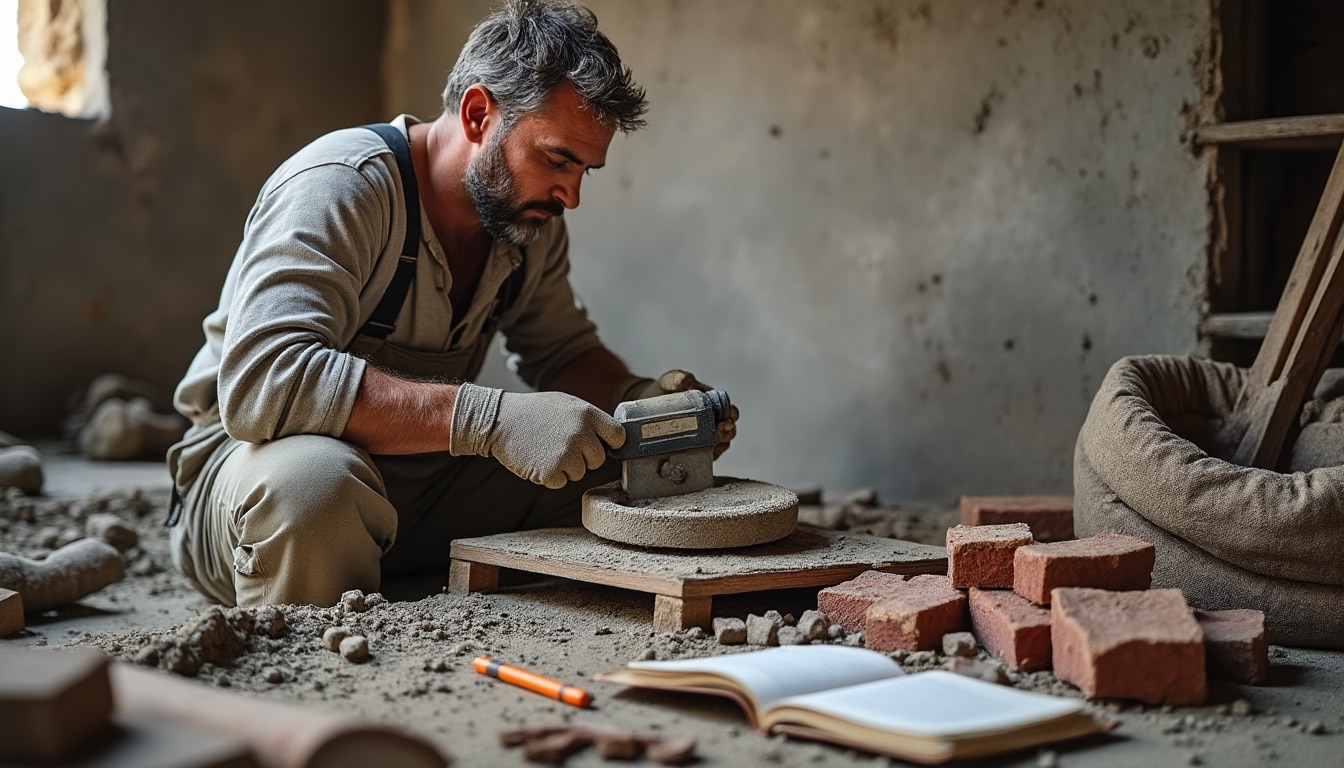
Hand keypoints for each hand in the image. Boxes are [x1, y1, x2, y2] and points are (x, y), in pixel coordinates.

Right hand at [450, 383, 625, 488]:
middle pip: (598, 460)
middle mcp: (581, 434)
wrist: (498, 420)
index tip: (601, 445)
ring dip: (565, 467)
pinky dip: (549, 476)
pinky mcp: (551, 472)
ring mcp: (566, 454)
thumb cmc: (534, 412)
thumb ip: (590, 419)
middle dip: (583, 457)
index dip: (610, 444)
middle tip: (560, 446)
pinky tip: (537, 459)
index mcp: (587, 414)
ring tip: (546, 450)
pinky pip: (561, 482)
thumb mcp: (566, 404)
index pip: (618, 436)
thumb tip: (614, 437)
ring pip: (580, 473)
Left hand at [619, 370, 738, 458]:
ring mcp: (703, 438)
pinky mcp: (692, 450)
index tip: (726, 418)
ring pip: (718, 445)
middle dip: (726, 433)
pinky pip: (702, 457)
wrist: (647, 404)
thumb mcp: (671, 381)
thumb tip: (686, 381)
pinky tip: (697, 457)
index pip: (730, 412)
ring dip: (717, 446)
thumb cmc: (665, 390)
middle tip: (718, 431)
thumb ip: (679, 379)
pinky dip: (703, 458)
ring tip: (711, 444)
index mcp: (713, 405)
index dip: (731, 415)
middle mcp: (711, 422)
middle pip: (727, 431)